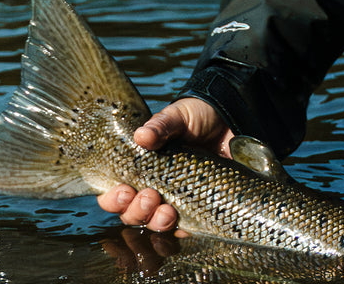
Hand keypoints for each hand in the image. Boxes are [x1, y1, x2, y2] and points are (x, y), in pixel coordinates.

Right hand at [97, 97, 234, 231]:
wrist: (230, 118)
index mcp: (140, 167)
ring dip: (156, 222)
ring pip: (154, 224)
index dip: (113, 199)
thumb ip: (160, 125)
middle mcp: (153, 186)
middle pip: (132, 213)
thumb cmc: (196, 116)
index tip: (125, 191)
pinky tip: (183, 223)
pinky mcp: (198, 205)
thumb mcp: (178, 115)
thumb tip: (141, 136)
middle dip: (137, 211)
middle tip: (150, 197)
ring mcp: (175, 198)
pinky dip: (181, 228)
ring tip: (167, 212)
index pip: (115, 192)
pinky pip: (184, 227)